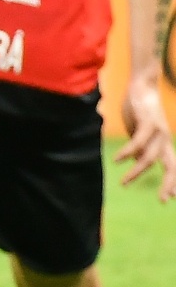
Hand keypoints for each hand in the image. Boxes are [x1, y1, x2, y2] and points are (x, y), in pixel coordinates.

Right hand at [117, 70, 175, 201]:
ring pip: (150, 158)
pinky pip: (138, 142)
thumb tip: (138, 161)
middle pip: (171, 167)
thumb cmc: (139, 108)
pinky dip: (127, 152)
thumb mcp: (139, 131)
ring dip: (136, 172)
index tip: (169, 199)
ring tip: (123, 182)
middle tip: (165, 201)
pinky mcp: (148, 123)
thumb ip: (141, 147)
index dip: (172, 183)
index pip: (172, 167)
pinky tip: (117, 160)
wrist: (142, 85)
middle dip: (169, 184)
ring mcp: (158, 132)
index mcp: (163, 144)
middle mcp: (164, 140)